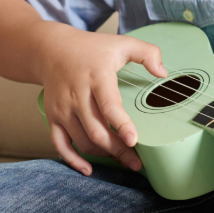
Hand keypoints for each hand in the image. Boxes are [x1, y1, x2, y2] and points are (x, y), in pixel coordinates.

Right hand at [37, 26, 164, 175]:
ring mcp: (63, 108)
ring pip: (82, 140)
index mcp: (97, 77)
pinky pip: (60, 144)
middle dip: (118, 149)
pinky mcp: (53, 117)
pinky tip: (88, 169)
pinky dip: (73, 159)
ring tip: (123, 160)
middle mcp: (77, 95)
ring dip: (103, 155)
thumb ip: (147, 53)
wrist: (50, 49)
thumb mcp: (122, 43)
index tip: (134, 140)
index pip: (109, 105)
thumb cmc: (91, 48)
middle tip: (137, 162)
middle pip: (97, 130)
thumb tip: (163, 73)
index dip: (122, 125)